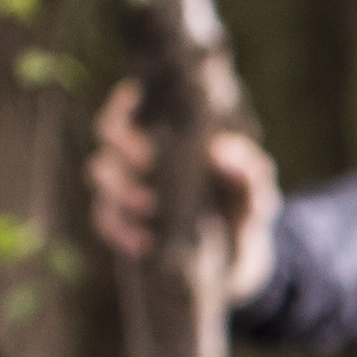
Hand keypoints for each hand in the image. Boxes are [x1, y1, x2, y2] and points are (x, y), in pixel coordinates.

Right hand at [88, 79, 279, 297]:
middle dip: (123, 148)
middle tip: (147, 163)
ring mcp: (124, 182)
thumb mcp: (255, 191)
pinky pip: (103, 217)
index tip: (148, 117)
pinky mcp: (120, 217)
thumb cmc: (242, 206)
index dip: (127, 107)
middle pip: (109, 134)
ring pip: (101, 175)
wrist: (234, 254)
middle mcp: (138, 149)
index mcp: (168, 126)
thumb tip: (220, 151)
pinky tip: (141, 243)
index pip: (134, 102)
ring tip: (148, 207)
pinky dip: (118, 230)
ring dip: (118, 189)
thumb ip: (248, 172)